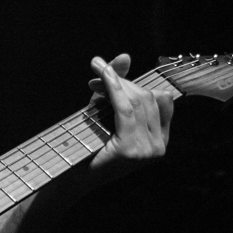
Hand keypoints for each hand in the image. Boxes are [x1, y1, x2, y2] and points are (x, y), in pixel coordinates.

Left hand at [87, 52, 173, 172]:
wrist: (71, 177)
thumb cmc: (90, 145)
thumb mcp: (108, 111)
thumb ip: (119, 86)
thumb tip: (125, 55)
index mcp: (161, 141)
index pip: (161, 99)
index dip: (137, 82)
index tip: (111, 75)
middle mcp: (158, 148)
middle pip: (147, 98)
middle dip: (123, 81)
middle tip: (99, 72)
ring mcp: (146, 151)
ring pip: (137, 101)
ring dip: (115, 82)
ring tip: (97, 73)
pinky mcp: (130, 149)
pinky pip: (124, 108)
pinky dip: (113, 88)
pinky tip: (103, 75)